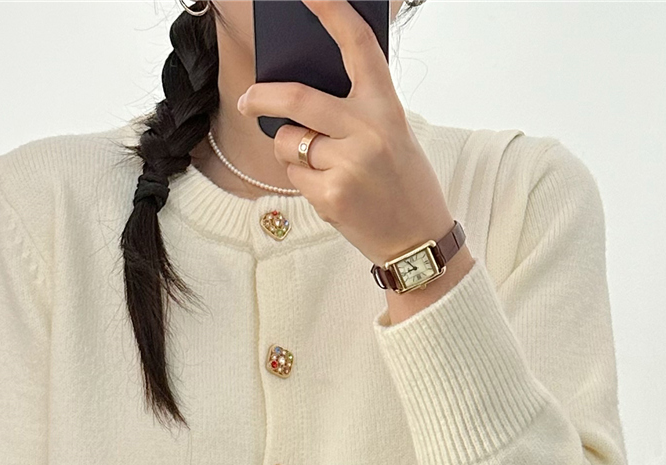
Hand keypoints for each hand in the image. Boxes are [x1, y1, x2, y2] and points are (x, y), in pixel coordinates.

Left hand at [235, 0, 461, 269]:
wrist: (418, 241)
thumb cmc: (403, 182)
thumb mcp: (392, 134)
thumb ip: (354, 111)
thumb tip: (300, 95)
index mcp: (386, 106)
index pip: (357, 46)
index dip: (332, 11)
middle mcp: (367, 130)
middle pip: (296, 98)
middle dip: (262, 97)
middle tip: (247, 100)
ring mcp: (348, 165)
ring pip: (290, 142)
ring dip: (292, 151)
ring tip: (324, 168)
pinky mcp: (330, 196)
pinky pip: (294, 175)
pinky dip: (303, 180)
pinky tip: (330, 192)